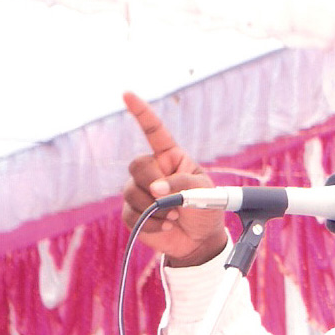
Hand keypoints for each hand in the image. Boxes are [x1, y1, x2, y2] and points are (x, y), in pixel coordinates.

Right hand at [121, 91, 228, 266]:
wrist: (200, 240)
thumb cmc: (207, 210)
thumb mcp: (205, 193)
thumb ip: (182, 185)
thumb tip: (155, 189)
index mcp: (171, 158)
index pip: (154, 132)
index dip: (141, 113)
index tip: (127, 94)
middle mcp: (154, 172)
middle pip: (137, 166)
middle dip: (151, 182)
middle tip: (168, 198)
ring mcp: (141, 192)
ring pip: (131, 192)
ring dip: (155, 208)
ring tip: (175, 215)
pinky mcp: (134, 213)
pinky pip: (131, 215)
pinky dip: (151, 223)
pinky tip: (167, 225)